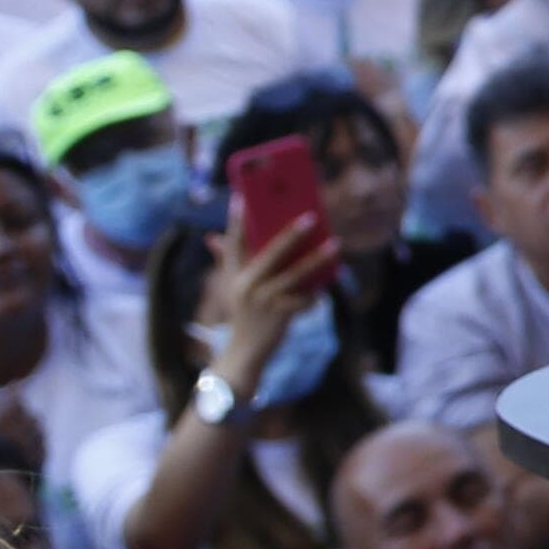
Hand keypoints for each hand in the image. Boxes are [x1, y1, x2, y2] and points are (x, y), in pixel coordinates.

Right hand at [215, 214, 335, 384]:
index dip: (236, 220)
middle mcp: (245, 284)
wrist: (245, 351)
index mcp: (234, 274)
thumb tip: (212, 236)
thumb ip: (230, 261)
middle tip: (312, 216)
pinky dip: (316, 293)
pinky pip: (304, 299)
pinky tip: (326, 286)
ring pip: (294, 274)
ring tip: (336, 245)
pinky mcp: (278, 315)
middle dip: (292, 234)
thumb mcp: (235, 287)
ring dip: (317, 259)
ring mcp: (262, 300)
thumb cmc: (246, 312)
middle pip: (271, 252)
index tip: (241, 197)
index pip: (234, 242)